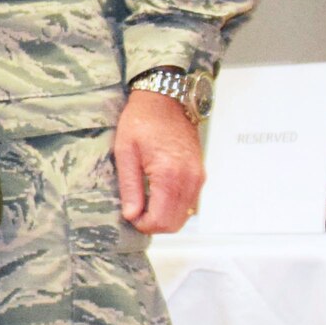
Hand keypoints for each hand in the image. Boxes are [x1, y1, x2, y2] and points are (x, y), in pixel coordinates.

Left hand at [114, 87, 203, 232]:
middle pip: (174, 224)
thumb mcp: (125, 152)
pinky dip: (173, 206)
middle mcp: (189, 179)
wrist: (166, 100)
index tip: (129, 214)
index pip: (161, 220)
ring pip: (184, 216)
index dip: (142, 224)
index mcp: (169, 175)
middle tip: (134, 210)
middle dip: (153, 224)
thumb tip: (130, 215)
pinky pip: (189, 202)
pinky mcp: (200, 174)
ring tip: (144, 201)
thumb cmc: (142, 121)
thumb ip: (129, 187)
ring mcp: (198, 177)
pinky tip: (156, 194)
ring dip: (163, 216)